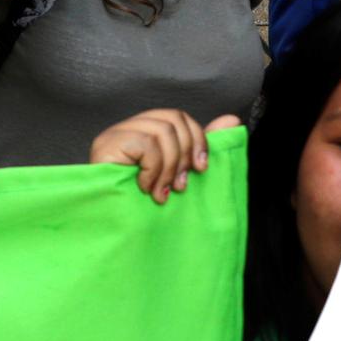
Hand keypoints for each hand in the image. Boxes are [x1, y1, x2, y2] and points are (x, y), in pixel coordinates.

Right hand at [89, 109, 239, 202]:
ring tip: (163, 192)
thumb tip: (232, 121)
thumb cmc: (142, 200)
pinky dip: (153, 170)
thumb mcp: (178, 171)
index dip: (196, 138)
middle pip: (173, 119)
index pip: (179, 116)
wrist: (109, 224)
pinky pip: (146, 144)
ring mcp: (116, 133)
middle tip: (181, 185)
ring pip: (162, 132)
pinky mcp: (108, 143)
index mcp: (147, 130)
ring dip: (168, 168)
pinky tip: (145, 188)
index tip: (201, 167)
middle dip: (185, 154)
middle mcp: (130, 126)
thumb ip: (201, 145)